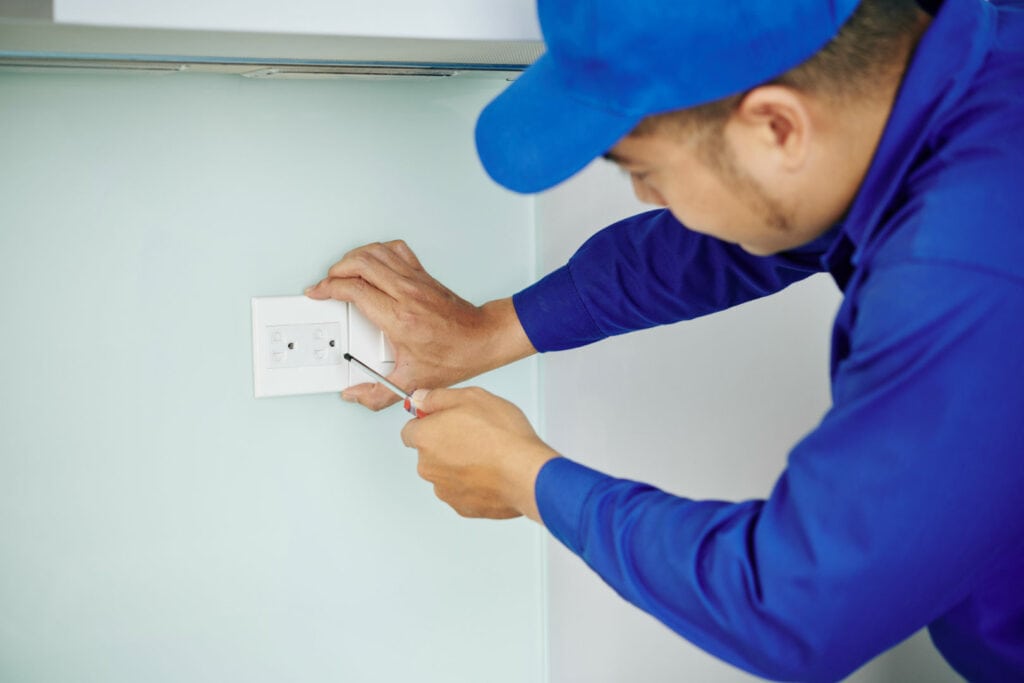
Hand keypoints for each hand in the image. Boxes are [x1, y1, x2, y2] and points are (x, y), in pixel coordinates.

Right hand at [305, 240, 534, 409]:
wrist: (482, 340)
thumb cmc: (454, 356)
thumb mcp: (412, 382)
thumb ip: (377, 394)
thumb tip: (354, 394)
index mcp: (399, 318)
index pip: (355, 290)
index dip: (329, 288)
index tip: (318, 293)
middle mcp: (406, 293)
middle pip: (361, 263)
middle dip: (336, 270)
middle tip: (327, 284)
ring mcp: (415, 280)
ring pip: (376, 252)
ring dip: (353, 257)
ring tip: (343, 272)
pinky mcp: (423, 275)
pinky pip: (396, 250)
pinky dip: (378, 250)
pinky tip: (372, 262)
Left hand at [400, 387, 558, 520]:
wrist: (526, 474)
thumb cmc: (503, 437)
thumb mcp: (471, 397)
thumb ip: (437, 397)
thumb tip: (420, 398)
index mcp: (425, 438)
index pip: (410, 430)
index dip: (428, 421)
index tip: (444, 419)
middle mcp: (428, 467)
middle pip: (428, 452)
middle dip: (446, 443)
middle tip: (474, 433)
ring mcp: (444, 490)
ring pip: (446, 472)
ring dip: (460, 464)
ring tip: (488, 454)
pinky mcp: (463, 507)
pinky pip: (462, 490)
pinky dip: (473, 482)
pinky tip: (492, 471)